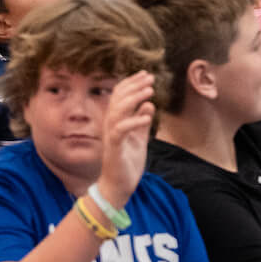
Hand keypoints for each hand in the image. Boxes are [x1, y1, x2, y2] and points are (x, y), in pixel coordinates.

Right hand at [97, 71, 156, 205]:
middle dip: (134, 86)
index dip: (131, 84)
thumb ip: (142, 122)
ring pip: (118, 111)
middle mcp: (111, 126)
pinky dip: (134, 121)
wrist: (118, 187)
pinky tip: (148, 115)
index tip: (146, 75)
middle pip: (118, 99)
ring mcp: (111, 136)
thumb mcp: (139, 139)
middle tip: (150, 78)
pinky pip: (121, 130)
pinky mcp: (114, 148)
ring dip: (134, 99)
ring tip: (150, 91)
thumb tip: (149, 104)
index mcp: (116, 122)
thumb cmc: (127, 163)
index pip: (119, 97)